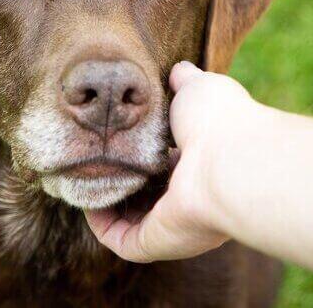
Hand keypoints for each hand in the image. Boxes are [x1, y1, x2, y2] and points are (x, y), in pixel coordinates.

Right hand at [83, 61, 258, 261]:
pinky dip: (102, 223)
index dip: (143, 150)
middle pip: (149, 193)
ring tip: (83, 175)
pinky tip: (87, 198)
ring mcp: (175, 224)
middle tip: (94, 158)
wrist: (229, 161)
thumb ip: (184, 81)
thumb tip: (178, 70)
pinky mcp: (157, 242)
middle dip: (121, 177)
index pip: (169, 163)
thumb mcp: (198, 88)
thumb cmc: (219, 121)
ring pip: (132, 220)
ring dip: (106, 200)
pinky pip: (122, 240)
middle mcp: (192, 197)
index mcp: (203, 163)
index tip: (119, 136)